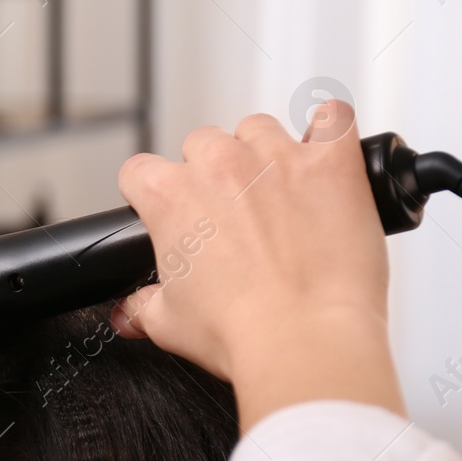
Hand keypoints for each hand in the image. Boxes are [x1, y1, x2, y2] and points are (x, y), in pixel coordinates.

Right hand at [110, 100, 405, 430]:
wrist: (304, 342)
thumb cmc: (240, 331)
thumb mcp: (168, 323)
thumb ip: (141, 308)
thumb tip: (129, 312)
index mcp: (170, 197)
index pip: (140, 170)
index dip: (151, 191)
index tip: (171, 209)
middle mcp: (219, 166)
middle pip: (202, 142)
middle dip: (211, 173)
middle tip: (232, 213)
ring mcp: (277, 158)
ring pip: (258, 128)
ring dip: (263, 152)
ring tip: (279, 192)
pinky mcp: (332, 164)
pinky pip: (333, 118)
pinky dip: (329, 130)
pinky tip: (325, 155)